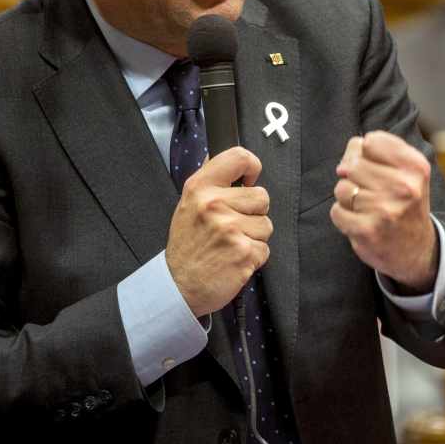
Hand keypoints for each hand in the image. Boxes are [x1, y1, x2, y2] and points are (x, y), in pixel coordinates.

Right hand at [166, 146, 272, 316]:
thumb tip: (235, 162)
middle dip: (253, 213)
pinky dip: (254, 257)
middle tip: (231, 227)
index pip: (238, 157)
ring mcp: (230, 229)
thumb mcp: (188, 205)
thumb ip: (211, 183)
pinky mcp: (244, 252)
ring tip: (230, 245)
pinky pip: (265, 248)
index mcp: (200, 188)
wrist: (178, 285)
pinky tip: (233, 259)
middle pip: (261, 197)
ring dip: (254, 237)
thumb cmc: (187, 246)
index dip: (252, 166)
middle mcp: (214, 204)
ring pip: (266, 225)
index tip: (250, 179)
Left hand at [330, 131, 438, 292]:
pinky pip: (336, 211)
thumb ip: (377, 152)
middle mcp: (405, 187)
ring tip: (367, 208)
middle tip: (371, 193)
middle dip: (354, 177)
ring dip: (348, 198)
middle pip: (353, 165)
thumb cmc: (405, 204)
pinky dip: (343, 216)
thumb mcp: (406, 172)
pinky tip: (360, 221)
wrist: (417, 251)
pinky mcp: (368, 230)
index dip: (366, 153)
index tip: (376, 168)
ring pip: (342, 188)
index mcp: (415, 167)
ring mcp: (385, 210)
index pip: (371, 141)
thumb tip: (343, 164)